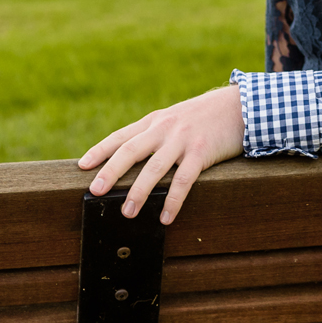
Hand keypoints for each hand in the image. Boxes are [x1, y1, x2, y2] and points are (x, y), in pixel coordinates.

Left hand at [77, 84, 244, 223]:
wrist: (239, 106)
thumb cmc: (204, 118)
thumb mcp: (175, 119)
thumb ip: (155, 134)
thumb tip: (133, 159)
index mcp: (154, 121)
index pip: (121, 136)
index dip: (100, 151)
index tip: (82, 166)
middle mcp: (164, 129)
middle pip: (130, 150)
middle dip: (111, 171)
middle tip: (95, 191)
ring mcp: (182, 140)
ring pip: (154, 168)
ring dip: (139, 192)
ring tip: (127, 212)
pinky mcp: (201, 152)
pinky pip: (183, 180)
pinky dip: (173, 200)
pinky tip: (166, 217)